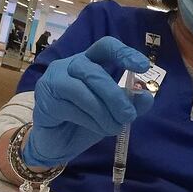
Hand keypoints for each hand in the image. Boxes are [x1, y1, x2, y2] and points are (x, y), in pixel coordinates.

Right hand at [22, 36, 153, 166]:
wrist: (57, 144)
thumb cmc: (84, 122)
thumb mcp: (112, 112)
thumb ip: (129, 103)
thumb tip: (146, 97)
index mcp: (89, 61)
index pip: (105, 46)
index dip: (124, 53)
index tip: (143, 67)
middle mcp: (70, 65)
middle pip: (94, 71)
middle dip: (115, 95)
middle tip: (129, 116)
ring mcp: (54, 80)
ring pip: (82, 90)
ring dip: (103, 112)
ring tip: (114, 128)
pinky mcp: (45, 99)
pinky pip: (71, 108)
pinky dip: (90, 121)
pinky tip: (97, 129)